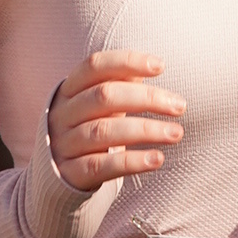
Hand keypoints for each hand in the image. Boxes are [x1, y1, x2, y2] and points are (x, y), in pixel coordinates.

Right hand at [46, 46, 185, 192]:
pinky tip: (157, 159)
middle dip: (146, 99)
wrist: (58, 175)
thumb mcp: (99, 105)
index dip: (127, 62)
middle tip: (180, 106)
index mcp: (69, 89)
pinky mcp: (71, 174)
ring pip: (104, 131)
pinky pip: (102, 166)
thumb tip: (154, 65)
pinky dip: (132, 162)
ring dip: (146, 130)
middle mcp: (62, 114)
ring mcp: (63, 144)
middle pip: (104, 97)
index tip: (161, 66)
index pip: (95, 66)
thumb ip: (121, 84)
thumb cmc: (89, 129)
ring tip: (176, 133)